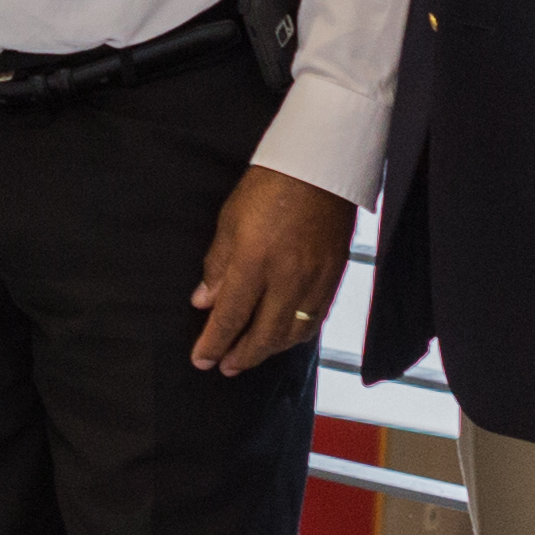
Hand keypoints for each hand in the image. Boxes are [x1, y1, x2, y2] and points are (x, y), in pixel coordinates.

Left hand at [188, 170, 356, 375]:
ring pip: (292, 333)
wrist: (321, 167)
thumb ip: (217, 265)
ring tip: (250, 355)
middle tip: (225, 367)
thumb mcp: (230, 221)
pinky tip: (284, 338)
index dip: (213, 343)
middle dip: (241, 356)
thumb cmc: (270, 186)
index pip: (230, 316)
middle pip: (263, 334)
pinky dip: (296, 335)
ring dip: (269, 350)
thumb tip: (205, 301)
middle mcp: (287, 278)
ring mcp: (315, 280)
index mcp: (254, 262)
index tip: (201, 360)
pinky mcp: (334, 277)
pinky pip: (314, 320)